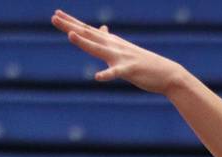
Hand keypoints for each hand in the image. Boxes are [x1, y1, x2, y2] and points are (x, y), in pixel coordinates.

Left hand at [51, 9, 184, 93]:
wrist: (168, 74)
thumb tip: (102, 29)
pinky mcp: (130, 71)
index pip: (88, 30)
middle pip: (89, 35)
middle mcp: (115, 46)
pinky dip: (107, 74)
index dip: (72, 22)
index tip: (56, 13)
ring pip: (99, 49)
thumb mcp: (125, 49)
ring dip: (85, 43)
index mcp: (112, 42)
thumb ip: (110, 40)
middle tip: (54, 16)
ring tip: (70, 36)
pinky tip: (97, 77)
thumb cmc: (146, 64)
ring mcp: (122, 58)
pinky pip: (116, 73)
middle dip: (70, 26)